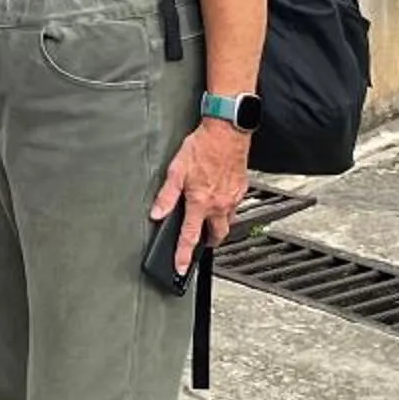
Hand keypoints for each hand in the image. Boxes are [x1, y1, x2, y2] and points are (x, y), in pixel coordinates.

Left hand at [149, 120, 251, 275]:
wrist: (227, 131)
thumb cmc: (202, 146)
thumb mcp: (176, 170)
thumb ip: (166, 195)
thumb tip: (157, 213)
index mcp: (200, 202)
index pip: (190, 236)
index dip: (183, 255)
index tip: (181, 268)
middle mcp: (219, 204)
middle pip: (216, 235)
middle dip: (208, 242)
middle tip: (200, 242)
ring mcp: (232, 198)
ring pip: (227, 222)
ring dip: (217, 225)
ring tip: (207, 220)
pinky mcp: (241, 189)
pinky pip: (234, 207)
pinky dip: (226, 208)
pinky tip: (218, 199)